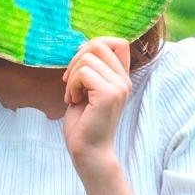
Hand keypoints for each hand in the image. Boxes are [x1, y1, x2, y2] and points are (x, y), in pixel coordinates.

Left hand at [61, 37, 131, 174]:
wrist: (88, 152)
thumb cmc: (84, 123)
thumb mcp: (88, 90)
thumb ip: (91, 69)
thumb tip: (83, 46)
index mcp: (122, 78)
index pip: (119, 42)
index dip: (96, 45)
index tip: (81, 66)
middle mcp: (124, 80)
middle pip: (99, 44)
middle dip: (77, 58)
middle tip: (70, 81)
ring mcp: (119, 86)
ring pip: (87, 58)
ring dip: (72, 76)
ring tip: (73, 95)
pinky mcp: (109, 94)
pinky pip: (83, 73)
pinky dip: (71, 85)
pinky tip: (73, 101)